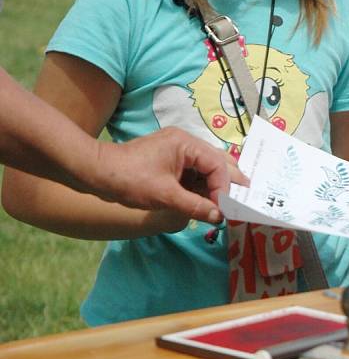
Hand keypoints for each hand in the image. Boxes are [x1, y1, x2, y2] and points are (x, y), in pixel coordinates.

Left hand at [94, 128, 248, 222]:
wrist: (96, 173)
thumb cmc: (129, 179)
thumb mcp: (165, 196)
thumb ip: (195, 206)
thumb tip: (219, 216)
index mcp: (186, 144)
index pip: (217, 164)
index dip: (224, 188)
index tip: (225, 209)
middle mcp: (185, 142)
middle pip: (217, 160)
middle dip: (229, 182)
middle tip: (243, 201)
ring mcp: (177, 150)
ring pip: (207, 166)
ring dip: (216, 185)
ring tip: (228, 204)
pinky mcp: (170, 160)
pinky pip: (194, 171)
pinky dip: (202, 185)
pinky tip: (208, 200)